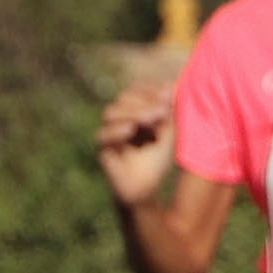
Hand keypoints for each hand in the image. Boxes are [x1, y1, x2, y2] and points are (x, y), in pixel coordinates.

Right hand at [93, 67, 182, 211]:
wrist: (146, 188)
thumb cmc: (156, 160)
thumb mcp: (168, 132)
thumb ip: (167, 110)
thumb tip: (170, 84)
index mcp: (131, 111)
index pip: (133, 90)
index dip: (148, 89)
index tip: (167, 95)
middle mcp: (117, 119)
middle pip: (123, 98)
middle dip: (144, 102)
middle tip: (162, 112)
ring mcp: (108, 134)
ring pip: (110, 112)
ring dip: (133, 112)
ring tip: (152, 119)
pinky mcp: (103, 150)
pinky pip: (104, 135)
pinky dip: (117, 130)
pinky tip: (132, 130)